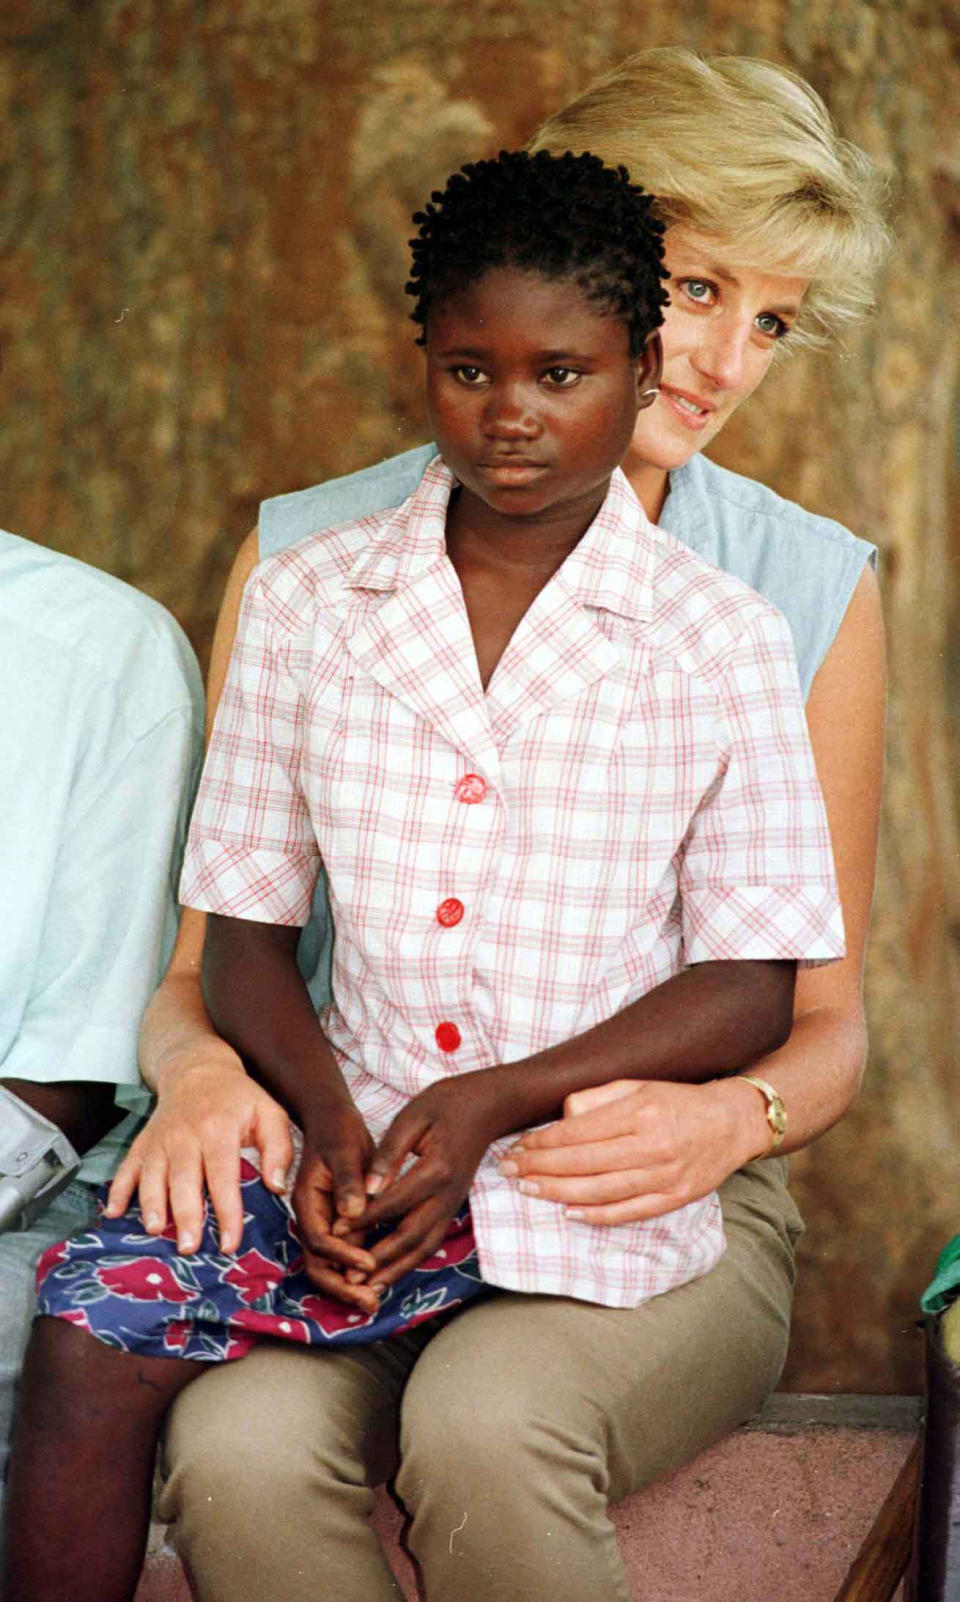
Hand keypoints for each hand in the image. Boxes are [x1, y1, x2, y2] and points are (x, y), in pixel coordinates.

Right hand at [105, 1057, 293, 1254]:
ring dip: (152, 1205)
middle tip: (188, 1248)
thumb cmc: (239, 1099)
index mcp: (219, 1129)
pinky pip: (127, 1167)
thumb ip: (279, 1149)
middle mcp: (186, 1135)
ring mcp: (160, 1139)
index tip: (229, 1243)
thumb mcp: (269, 1113)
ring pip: (153, 1176)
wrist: (198, 1069)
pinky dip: (118, 1190)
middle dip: (185, 1215)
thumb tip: (277, 1188)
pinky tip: (113, 1213)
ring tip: (156, 1231)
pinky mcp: (143, 1143)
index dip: (226, 1211)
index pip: (223, 1176)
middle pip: (184, 1179)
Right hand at [292, 1098, 380, 1312]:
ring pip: (329, 1265)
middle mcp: (311, 1217)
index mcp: (307, 1201)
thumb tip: (351, 1214)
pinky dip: (356, 1270)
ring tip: (374, 1301)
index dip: (343, 1256)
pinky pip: (343, 1255)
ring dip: (349, 1285)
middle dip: (342, 1287)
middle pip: (318, 1264)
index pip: (320, 1241)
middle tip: (370, 1301)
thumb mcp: (345, 1151)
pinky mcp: (338, 1223)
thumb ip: (348, 1181)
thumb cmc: (339, 1131)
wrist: (334, 1120)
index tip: (370, 1263)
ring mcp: (323, 1223)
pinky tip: (379, 1278)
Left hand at [350, 1073, 507, 1292]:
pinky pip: (432, 1241)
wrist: (487, 1106)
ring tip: (369, 1288)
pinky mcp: (453, 1207)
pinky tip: (392, 1271)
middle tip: (349, 1277)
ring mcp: (453, 1204)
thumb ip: (390, 1154)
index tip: (335, 1230)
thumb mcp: (413, 1117)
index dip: (362, 1219)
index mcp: (435, 1170)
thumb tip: (367, 1187)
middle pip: (410, 1236)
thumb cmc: (446, 1104)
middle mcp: (446, 1195)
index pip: (392, 1203)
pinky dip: (412, 1261)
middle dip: (378, 1260)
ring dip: (397, 1271)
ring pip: (424, 1247)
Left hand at [499, 1079, 762, 1224]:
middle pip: (583, 1162)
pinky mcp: (674, 1198)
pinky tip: (568, 1212)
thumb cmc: (678, 1100)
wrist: (732, 1123)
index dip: (543, 1141)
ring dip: (557, 1192)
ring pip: (600, 1190)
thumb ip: (599, 1099)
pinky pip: (628, 1212)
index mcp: (640, 1112)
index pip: (579, 1131)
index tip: (519, 1145)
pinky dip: (596, 1215)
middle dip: (539, 1167)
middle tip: (509, 1169)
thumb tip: (561, 1119)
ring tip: (528, 1189)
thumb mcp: (639, 1085)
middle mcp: (651, 1145)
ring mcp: (664, 1175)